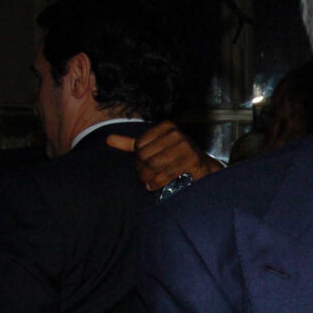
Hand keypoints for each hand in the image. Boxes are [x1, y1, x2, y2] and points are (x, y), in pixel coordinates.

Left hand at [106, 121, 222, 189]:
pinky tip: (154, 186)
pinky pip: (167, 172)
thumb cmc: (176, 158)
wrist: (204, 168)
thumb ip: (131, 144)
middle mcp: (176, 133)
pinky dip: (158, 182)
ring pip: (154, 164)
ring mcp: (185, 146)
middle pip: (145, 155)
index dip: (137, 160)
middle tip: (144, 178)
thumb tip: (108, 139)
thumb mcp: (153, 148)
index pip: (139, 145)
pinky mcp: (192, 159)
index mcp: (166, 127)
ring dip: (148, 178)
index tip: (142, 167)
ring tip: (148, 183)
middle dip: (142, 170)